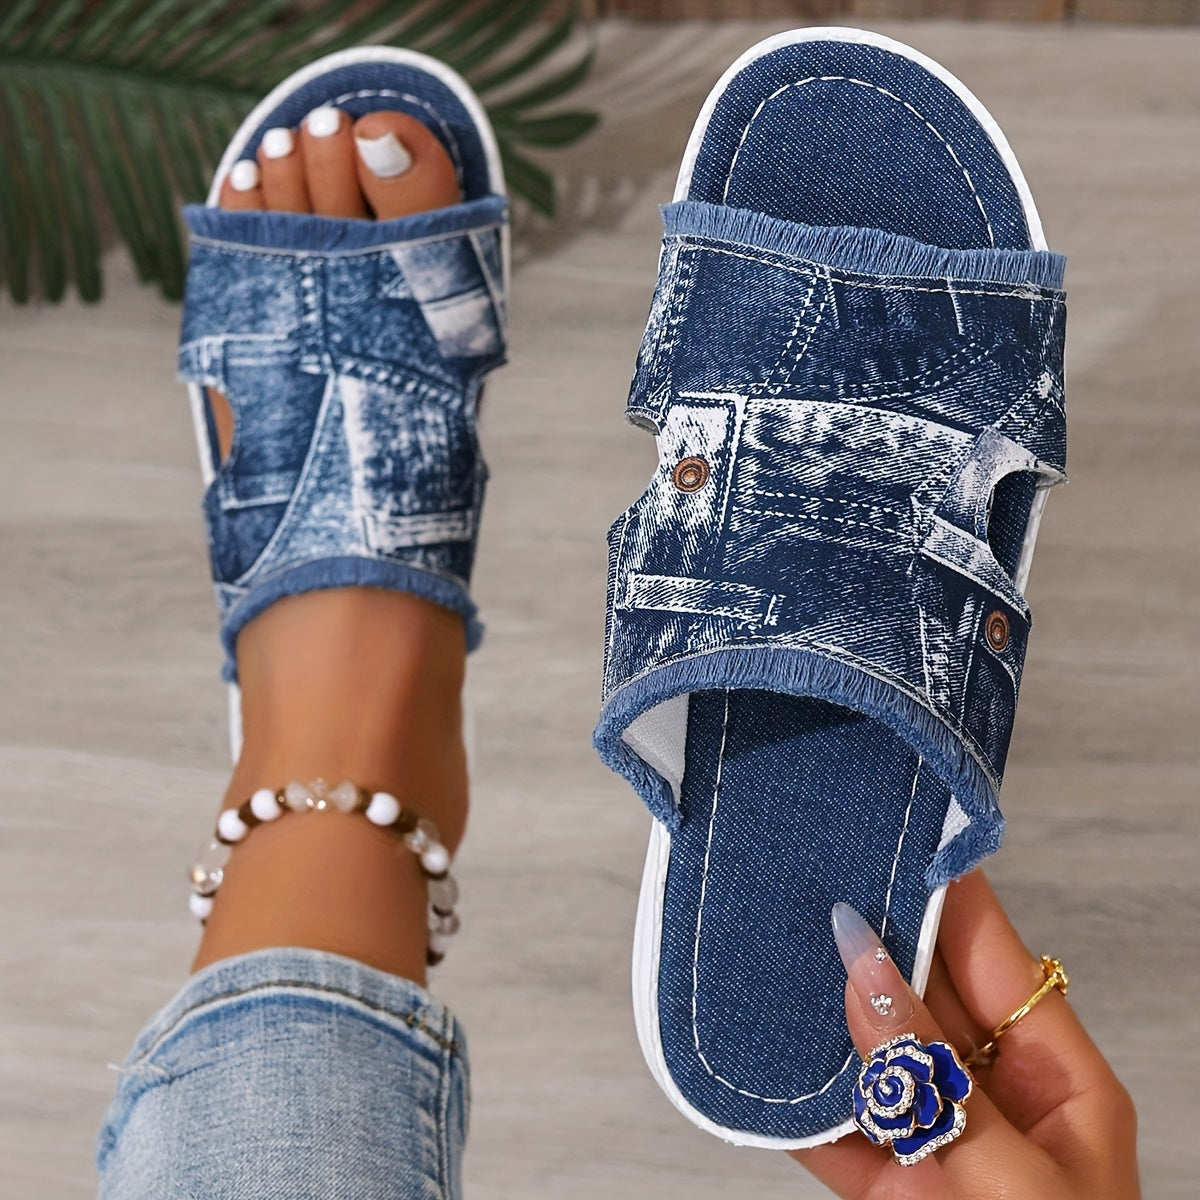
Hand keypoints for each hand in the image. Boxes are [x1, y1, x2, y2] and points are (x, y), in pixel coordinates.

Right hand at [791, 871, 1139, 1198]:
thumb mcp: (1016, 1184)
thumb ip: (937, 1082)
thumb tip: (864, 971)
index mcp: (1057, 1083)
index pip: (995, 958)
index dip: (948, 895)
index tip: (895, 833)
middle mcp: (995, 1100)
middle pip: (924, 997)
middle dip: (870, 943)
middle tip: (809, 882)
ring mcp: (940, 1145)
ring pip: (871, 1056)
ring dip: (821, 1018)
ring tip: (770, 951)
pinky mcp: (889, 1191)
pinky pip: (833, 1129)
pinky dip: (795, 1102)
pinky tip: (760, 1054)